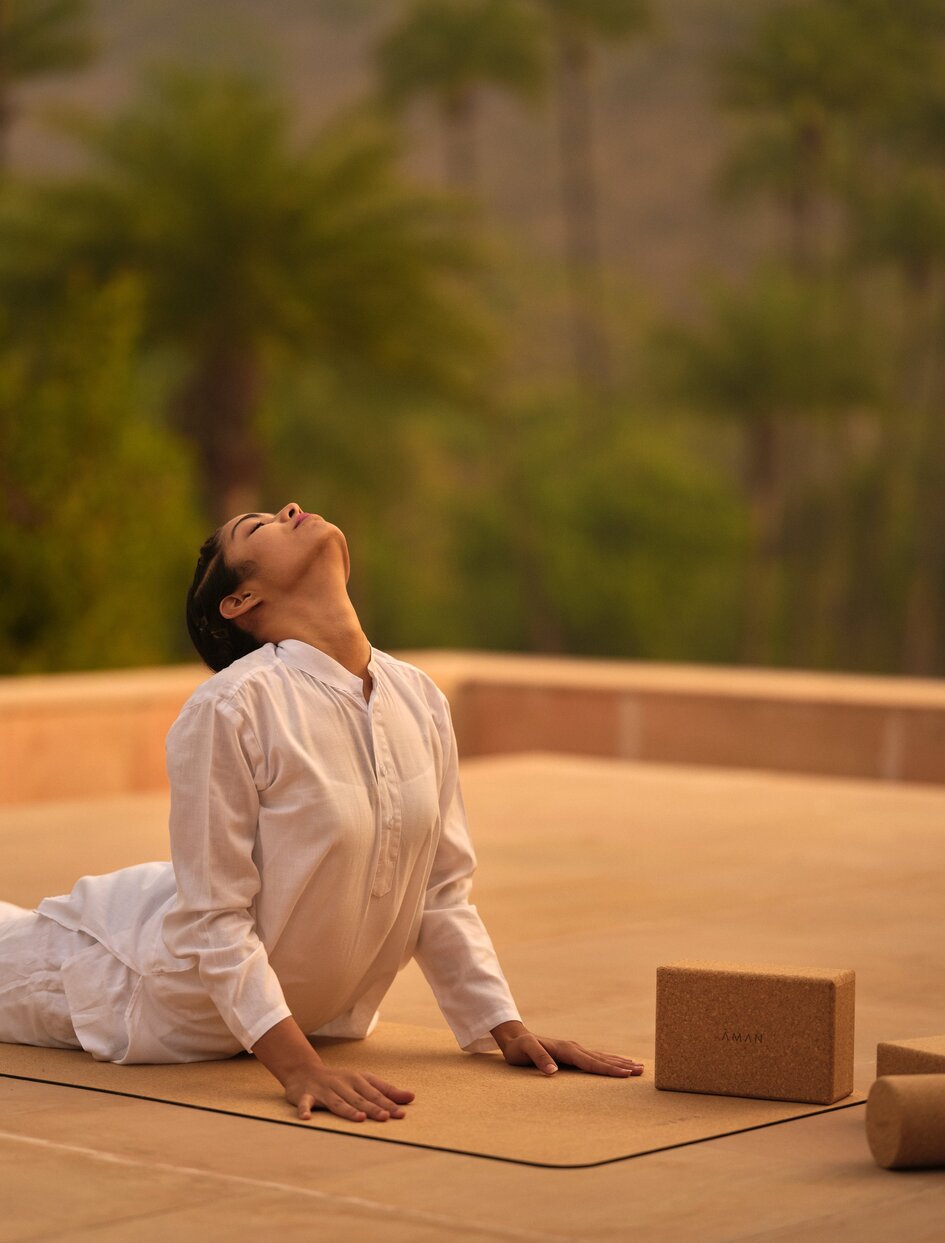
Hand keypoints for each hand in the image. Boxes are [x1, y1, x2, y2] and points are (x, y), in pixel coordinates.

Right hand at [284, 1066, 415, 1122]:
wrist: (304, 1070)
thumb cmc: (340, 1080)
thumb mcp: (363, 1081)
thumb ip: (386, 1091)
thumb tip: (411, 1097)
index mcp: (357, 1079)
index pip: (375, 1093)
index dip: (388, 1103)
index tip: (401, 1114)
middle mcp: (342, 1083)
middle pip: (359, 1098)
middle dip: (372, 1107)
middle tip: (385, 1118)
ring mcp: (324, 1089)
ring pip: (337, 1102)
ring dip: (348, 1110)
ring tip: (359, 1118)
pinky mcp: (305, 1095)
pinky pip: (305, 1103)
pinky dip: (305, 1110)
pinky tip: (307, 1118)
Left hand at [500, 1032, 643, 1077]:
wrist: (515, 1038)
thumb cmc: (519, 1048)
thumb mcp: (524, 1051)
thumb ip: (538, 1059)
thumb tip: (553, 1071)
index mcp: (566, 1050)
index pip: (591, 1062)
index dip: (608, 1069)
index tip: (625, 1074)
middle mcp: (574, 1048)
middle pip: (602, 1059)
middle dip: (622, 1065)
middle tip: (641, 1071)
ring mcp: (575, 1049)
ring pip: (602, 1057)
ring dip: (620, 1062)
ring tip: (638, 1067)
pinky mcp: (573, 1053)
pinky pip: (596, 1058)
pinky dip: (610, 1060)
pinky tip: (618, 1063)